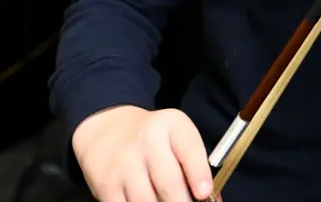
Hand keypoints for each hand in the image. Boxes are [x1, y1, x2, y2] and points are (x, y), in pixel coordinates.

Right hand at [71, 105, 215, 201]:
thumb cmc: (153, 137)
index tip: (205, 194)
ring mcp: (124, 164)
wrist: (108, 130)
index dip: (199, 174)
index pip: (189, 150)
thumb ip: (195, 164)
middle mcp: (147, 141)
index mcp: (172, 125)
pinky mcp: (106, 185)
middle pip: (169, 183)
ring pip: (147, 201)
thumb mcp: (177, 137)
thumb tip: (214, 199)